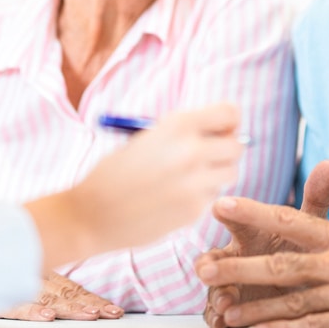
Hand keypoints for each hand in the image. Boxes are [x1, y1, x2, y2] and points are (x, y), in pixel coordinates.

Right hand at [0, 272, 123, 320]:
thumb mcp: (24, 276)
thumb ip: (47, 286)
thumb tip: (68, 300)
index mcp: (40, 273)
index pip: (71, 287)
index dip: (92, 298)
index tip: (113, 310)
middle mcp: (31, 276)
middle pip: (66, 292)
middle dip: (91, 304)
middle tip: (113, 314)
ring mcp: (15, 285)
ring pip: (47, 297)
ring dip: (71, 307)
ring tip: (92, 315)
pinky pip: (16, 305)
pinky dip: (33, 310)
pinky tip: (48, 316)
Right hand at [27, 103, 243, 267]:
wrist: (90, 214)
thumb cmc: (114, 173)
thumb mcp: (147, 139)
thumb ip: (183, 134)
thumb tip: (219, 133)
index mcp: (178, 124)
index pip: (230, 113)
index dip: (228, 122)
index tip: (219, 131)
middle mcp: (191, 150)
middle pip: (237, 146)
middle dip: (226, 151)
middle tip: (208, 158)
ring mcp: (195, 182)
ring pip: (230, 174)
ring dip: (216, 175)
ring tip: (188, 179)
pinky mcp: (194, 210)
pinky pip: (211, 198)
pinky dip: (199, 198)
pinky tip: (173, 199)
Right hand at [199, 160, 328, 327]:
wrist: (301, 282)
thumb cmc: (297, 247)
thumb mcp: (310, 226)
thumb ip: (316, 199)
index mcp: (252, 232)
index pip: (238, 218)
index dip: (230, 212)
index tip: (220, 206)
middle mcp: (237, 255)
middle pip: (217, 256)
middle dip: (211, 263)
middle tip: (206, 268)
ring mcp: (233, 282)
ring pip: (216, 287)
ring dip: (216, 294)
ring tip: (222, 302)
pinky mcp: (234, 307)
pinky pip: (219, 314)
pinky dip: (219, 318)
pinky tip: (220, 321)